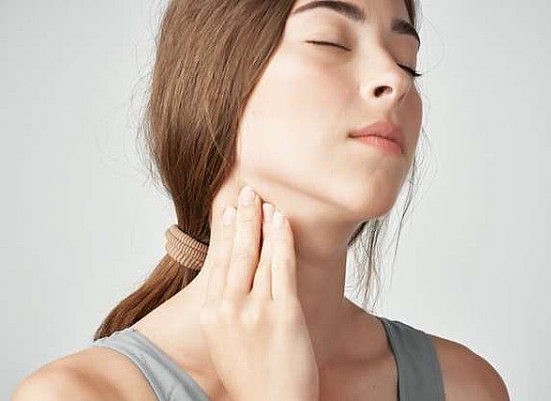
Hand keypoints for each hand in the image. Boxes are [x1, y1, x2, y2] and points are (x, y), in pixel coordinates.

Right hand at [197, 186, 318, 400]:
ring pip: (257, 254)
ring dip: (262, 222)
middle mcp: (227, 309)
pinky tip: (282, 221)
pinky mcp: (283, 313)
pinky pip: (282, 267)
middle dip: (241, 217)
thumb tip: (234, 281)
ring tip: (264, 200)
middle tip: (246, 192)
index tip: (227, 210)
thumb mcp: (227, 341)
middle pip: (234, 252)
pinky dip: (282, 239)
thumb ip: (227, 309)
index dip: (223, 232)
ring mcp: (255, 310)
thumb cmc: (253, 376)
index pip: (216, 262)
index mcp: (211, 315)